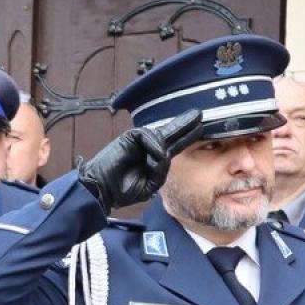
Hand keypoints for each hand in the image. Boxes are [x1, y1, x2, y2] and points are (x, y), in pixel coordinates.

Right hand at [75, 110, 202, 211]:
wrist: (102, 190)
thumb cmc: (123, 190)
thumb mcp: (151, 184)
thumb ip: (162, 170)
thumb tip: (165, 153)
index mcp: (154, 158)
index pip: (175, 144)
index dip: (188, 136)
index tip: (201, 127)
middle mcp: (148, 147)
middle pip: (171, 132)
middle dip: (185, 124)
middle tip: (199, 114)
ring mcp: (138, 141)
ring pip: (160, 137)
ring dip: (161, 150)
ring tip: (154, 163)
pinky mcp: (129, 137)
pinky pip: (148, 136)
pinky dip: (153, 147)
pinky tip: (152, 156)